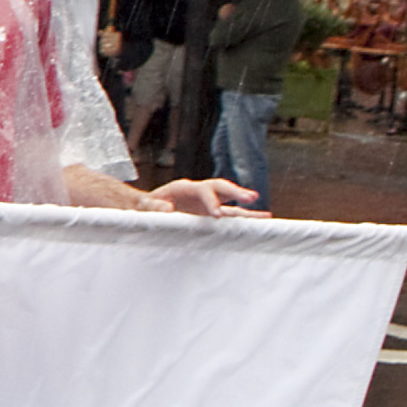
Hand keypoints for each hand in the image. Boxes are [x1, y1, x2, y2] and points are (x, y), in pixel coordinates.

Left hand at [144, 174, 259, 216]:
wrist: (147, 208)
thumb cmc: (145, 207)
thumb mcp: (144, 206)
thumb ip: (153, 206)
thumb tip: (168, 209)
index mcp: (183, 187)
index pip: (202, 190)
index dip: (211, 201)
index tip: (217, 214)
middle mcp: (199, 190)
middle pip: (220, 186)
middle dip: (235, 192)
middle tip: (250, 198)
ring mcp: (207, 201)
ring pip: (229, 198)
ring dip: (244, 202)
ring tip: (263, 211)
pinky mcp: (211, 212)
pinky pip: (231, 212)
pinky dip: (246, 215)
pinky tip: (262, 219)